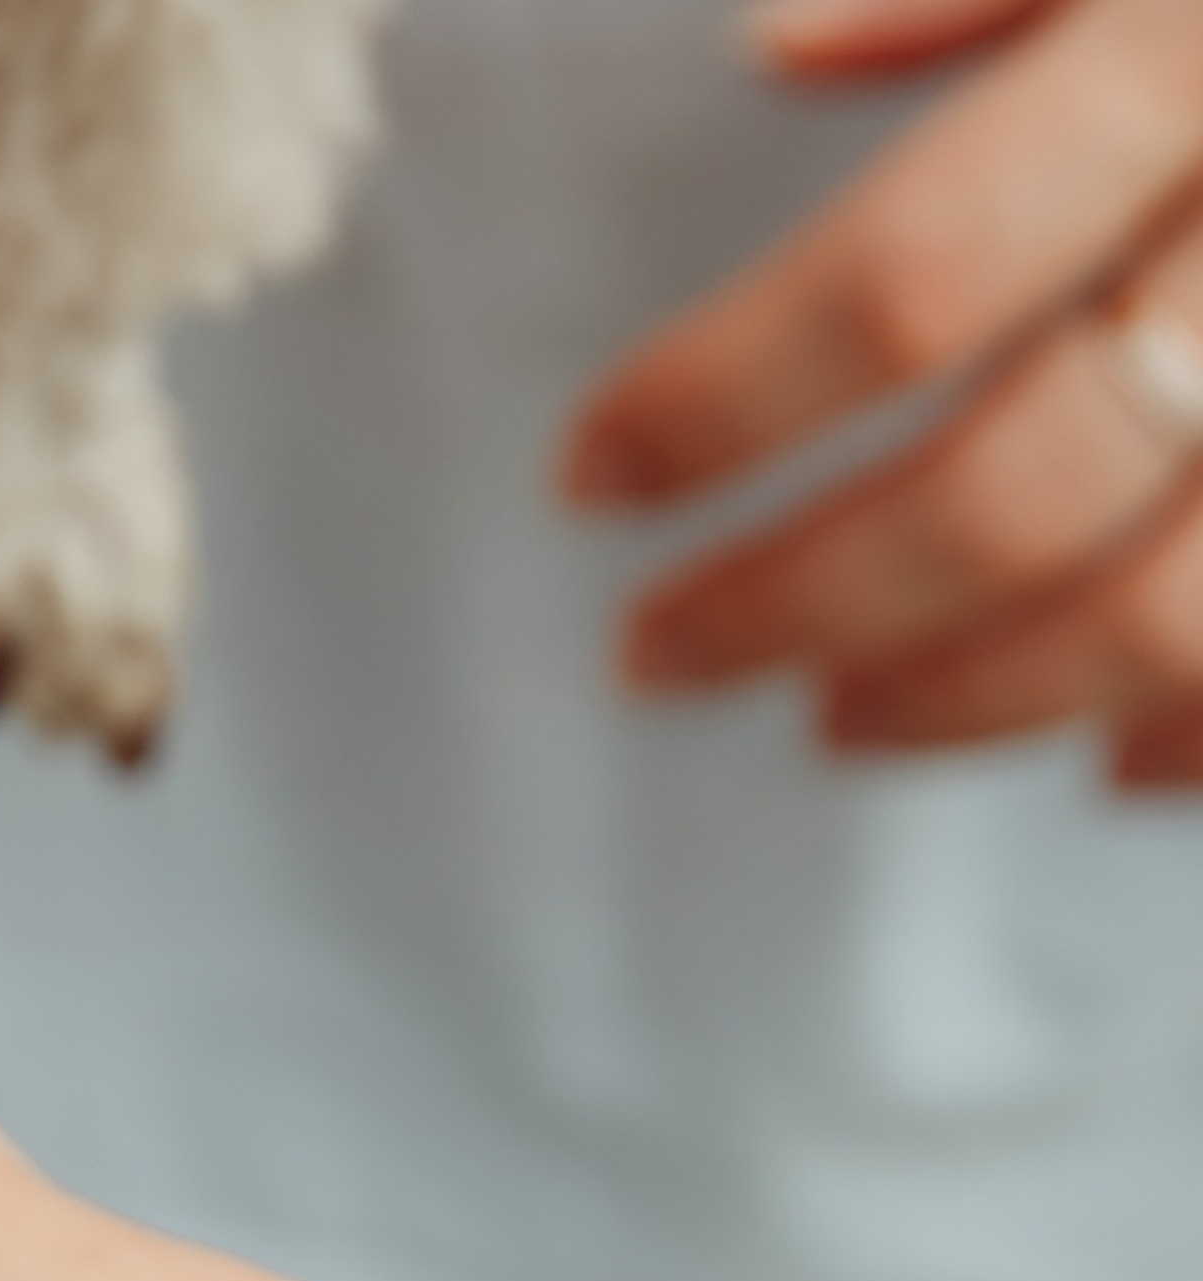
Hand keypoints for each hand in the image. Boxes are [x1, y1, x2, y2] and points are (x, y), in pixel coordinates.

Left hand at [565, 0, 1202, 774]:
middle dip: (800, 600)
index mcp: (1192, 51)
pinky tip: (1103, 763)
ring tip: (837, 721)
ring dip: (971, 698)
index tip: (585, 478)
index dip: (721, 401)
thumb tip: (779, 53)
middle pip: (1006, 491)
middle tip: (656, 657)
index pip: (907, 283)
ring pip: (1159, 613)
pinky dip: (1199, 731)